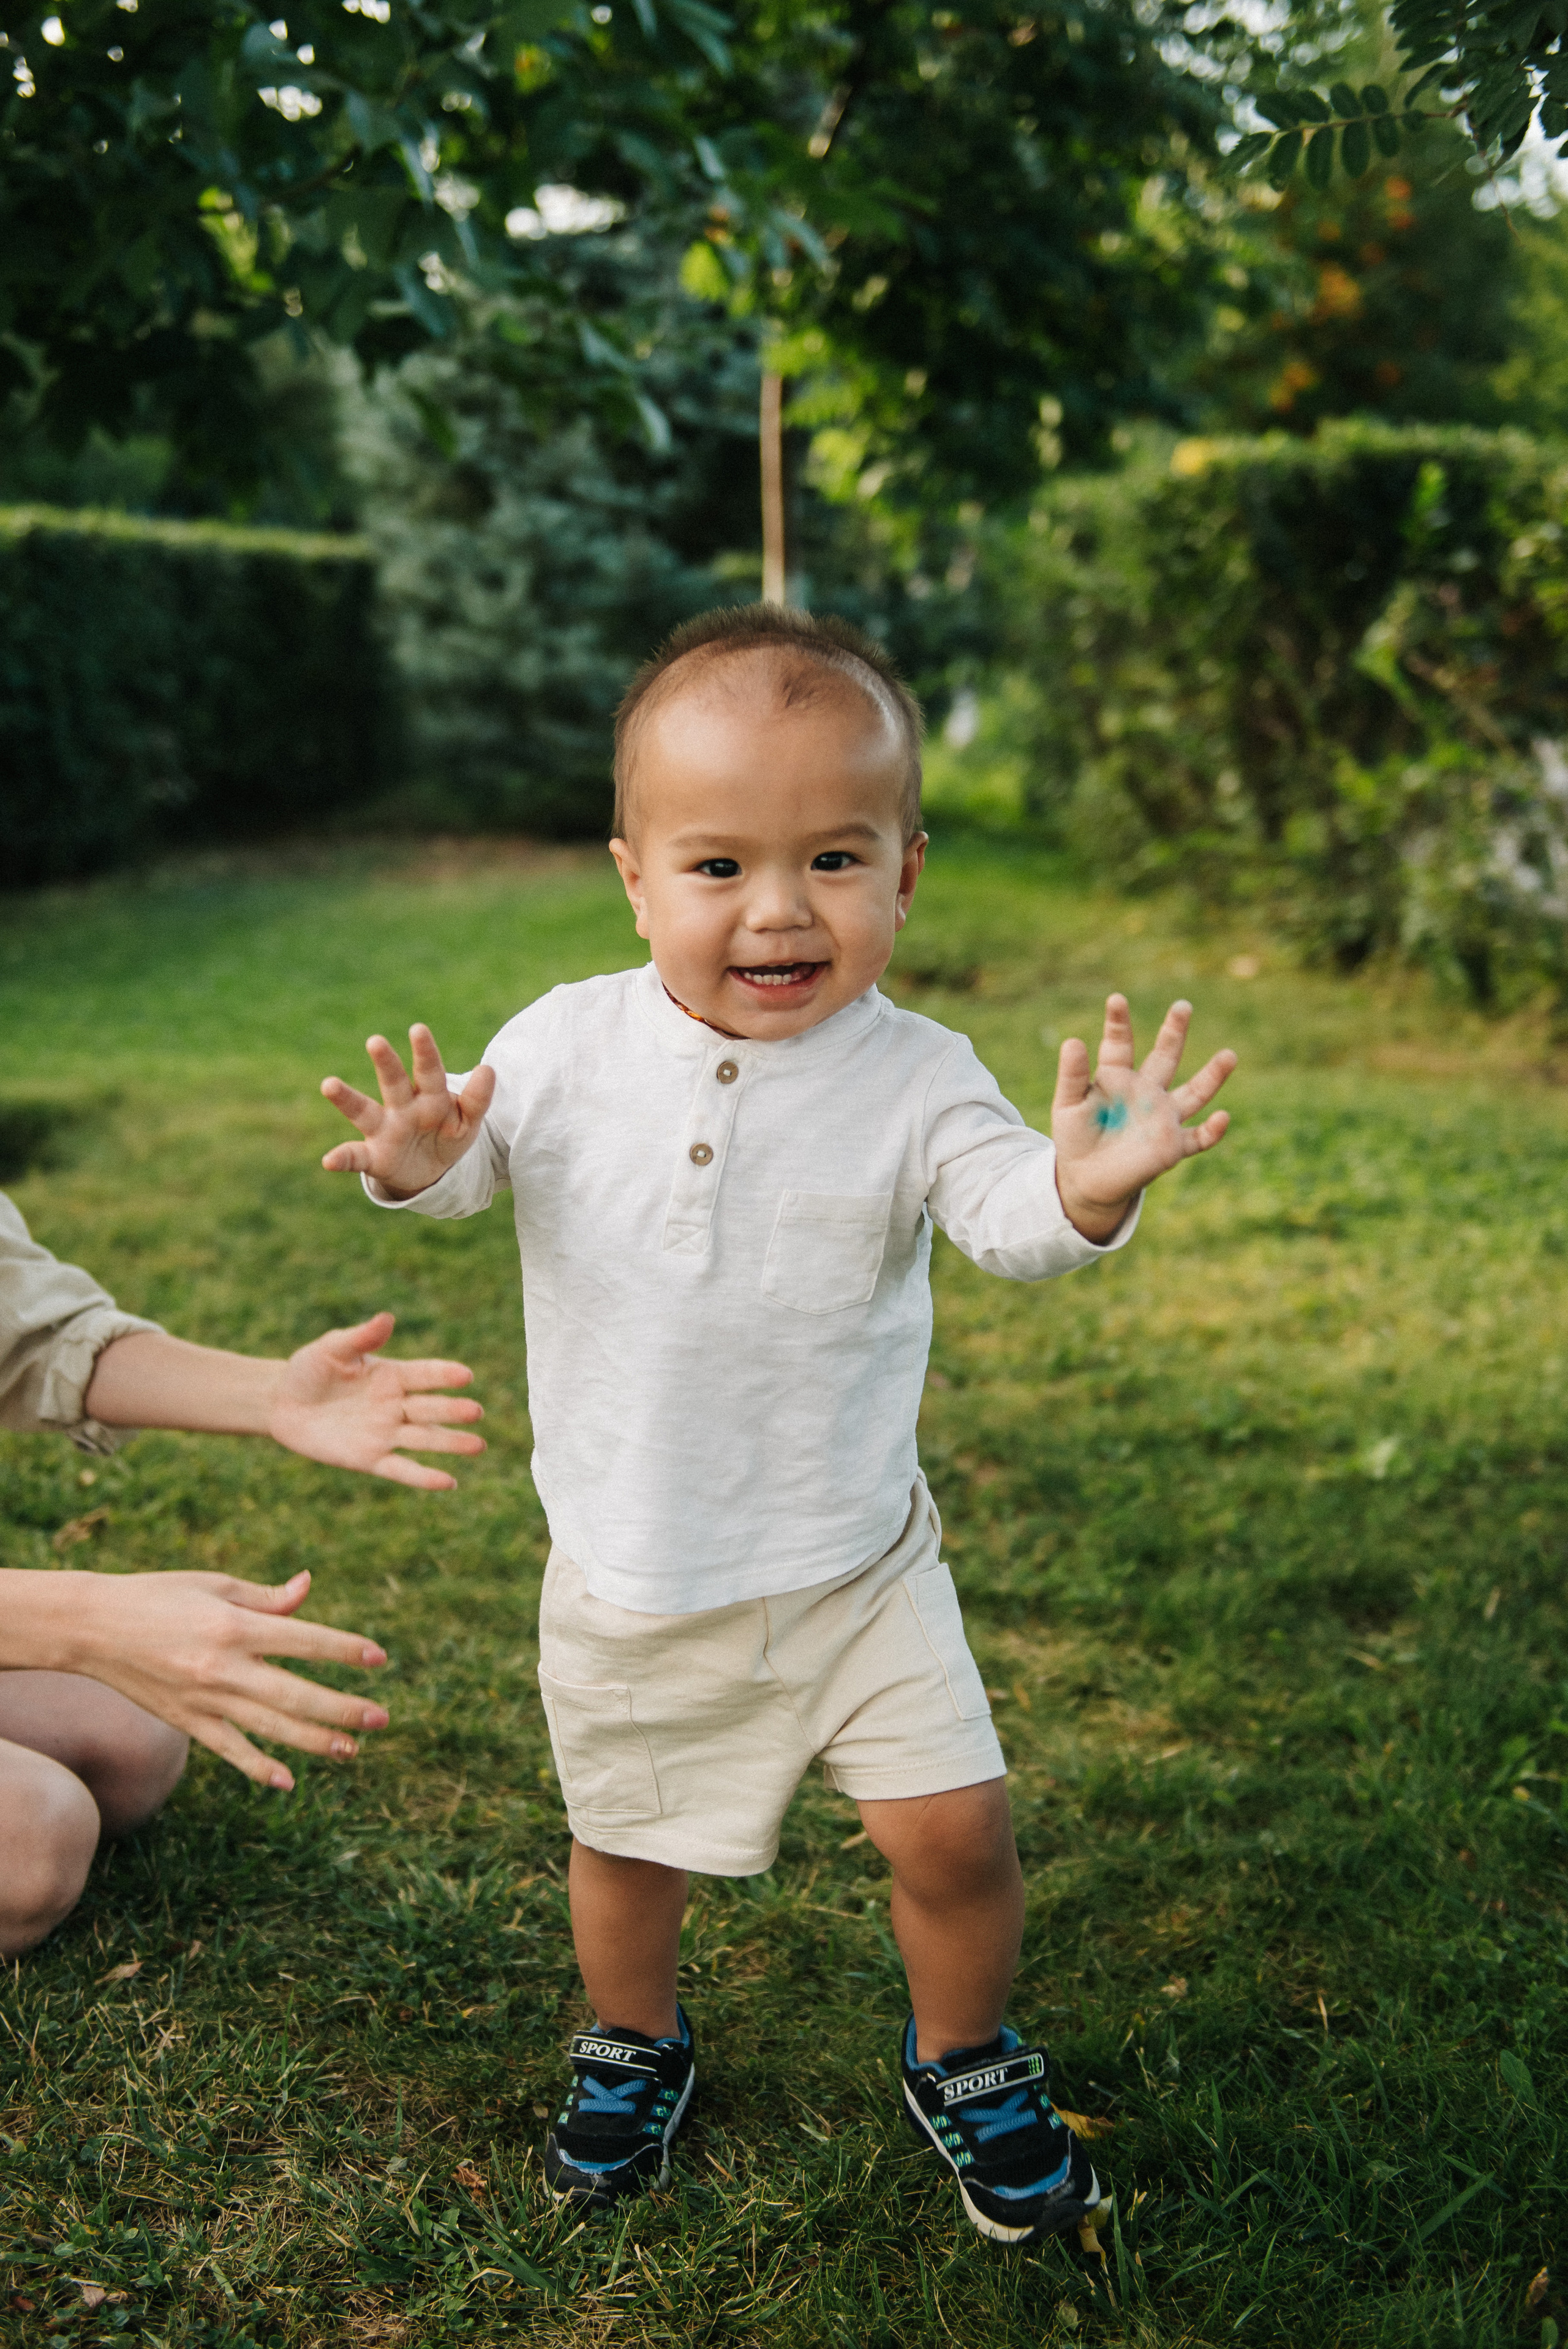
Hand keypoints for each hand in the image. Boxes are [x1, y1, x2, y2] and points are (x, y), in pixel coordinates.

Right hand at [60, 1567, 390, 1791]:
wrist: (92, 1628)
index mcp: (234, 1625)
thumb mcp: (215, 1585)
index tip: (379, 1658)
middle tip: (381, 1718)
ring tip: (351, 1749)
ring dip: (314, 1741)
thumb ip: (266, 1597)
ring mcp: (204, 1699)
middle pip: (295, 1694)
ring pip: (270, 1728)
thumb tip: (308, 1587)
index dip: (345, 1650)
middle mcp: (223, 1667)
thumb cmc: (159, 1596)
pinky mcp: (186, 1721)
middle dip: (342, 1708)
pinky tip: (288, 1781)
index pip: (304, 1640)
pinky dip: (258, 1767)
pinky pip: (229, 1749)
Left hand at [269, 1313, 484, 1491]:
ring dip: (451, 1443)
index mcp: (392, 1375)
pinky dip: (424, 1477)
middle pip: (430, 1409)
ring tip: (478, 1445)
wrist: (280, 1404)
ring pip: (424, 1439)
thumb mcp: (331, 1349)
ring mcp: (385, 1433)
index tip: (466, 1376)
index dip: (444, 1375)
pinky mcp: (370, 1459)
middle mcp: (395, 1405)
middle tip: (476, 1412)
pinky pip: (401, 1469)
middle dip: (453, 1411)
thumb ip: (360, 1337)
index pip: (425, 1374)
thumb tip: (387, 1318)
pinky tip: (449, 1482)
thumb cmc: (308, 1370)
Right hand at [321, 1024, 494, 1200]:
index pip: (429, 1071)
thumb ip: (477, 1100)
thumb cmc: (447, 1135)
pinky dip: (341, 1158)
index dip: (425, 1052)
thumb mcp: (467, 1122)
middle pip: (394, 1082)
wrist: (431, 1170)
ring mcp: (384, 1130)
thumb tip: (487, 1069)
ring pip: (364, 1111)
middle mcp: (402, 1107)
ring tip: (328, 1084)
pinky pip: (354, 1157)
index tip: (418, 1029)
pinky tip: (328, 1161)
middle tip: (376, 1042)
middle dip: (386, 1063)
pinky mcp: (373, 1157)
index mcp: (429, 1095)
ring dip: (346, 1098)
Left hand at [1052, 995, 1234, 1242]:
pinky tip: (1222, 1118)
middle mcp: (1146, 1092)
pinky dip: (1212, 1131)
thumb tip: (1072, 1041)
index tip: (1116, 1000)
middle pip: (1165, 1057)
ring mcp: (1163, 1118)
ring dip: (1213, 1076)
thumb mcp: (1068, 1105)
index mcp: (1117, 1077)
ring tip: (1229, 1055)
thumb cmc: (1077, 1138)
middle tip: (1182, 1006)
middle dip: (1174, 1032)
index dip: (1118, 1022)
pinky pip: (1198, 1137)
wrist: (1087, 1180)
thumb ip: (1073, 1076)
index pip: (1119, 1044)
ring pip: (1195, 1093)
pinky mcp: (1172, 1146)